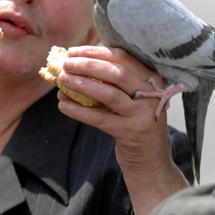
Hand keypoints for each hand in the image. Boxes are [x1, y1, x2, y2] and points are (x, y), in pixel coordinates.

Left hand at [57, 46, 187, 214]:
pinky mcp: (131, 134)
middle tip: (66, 63)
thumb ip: (113, 84)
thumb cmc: (135, 127)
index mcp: (152, 80)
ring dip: (82, 85)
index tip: (75, 51)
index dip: (97, 52)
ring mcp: (143, 115)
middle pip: (116, 72)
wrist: (151, 163)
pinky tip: (63, 106)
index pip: (123, 58)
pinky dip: (79, 111)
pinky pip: (100, 119)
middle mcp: (152, 94)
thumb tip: (76, 66)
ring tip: (62, 80)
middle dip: (88, 65)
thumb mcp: (131, 102)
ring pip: (109, 94)